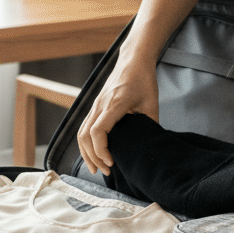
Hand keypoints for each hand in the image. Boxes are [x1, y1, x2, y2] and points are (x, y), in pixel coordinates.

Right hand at [77, 59, 159, 175]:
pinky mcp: (94, 107)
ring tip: (97, 168)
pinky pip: (83, 128)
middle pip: (85, 136)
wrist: (133, 60)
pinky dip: (86, 144)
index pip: (97, 131)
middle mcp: (100, 105)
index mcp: (114, 104)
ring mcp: (95, 105)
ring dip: (87, 153)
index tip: (111, 162)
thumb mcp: (152, 103)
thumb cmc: (143, 80)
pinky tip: (93, 154)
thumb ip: (150, 125)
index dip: (101, 150)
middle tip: (107, 171)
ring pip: (81, 133)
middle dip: (93, 157)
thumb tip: (150, 146)